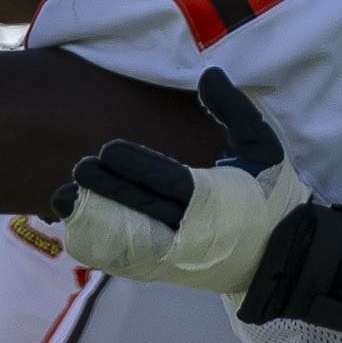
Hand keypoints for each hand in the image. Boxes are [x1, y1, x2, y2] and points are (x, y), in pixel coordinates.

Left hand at [54, 70, 310, 297]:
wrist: (281, 256)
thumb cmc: (268, 194)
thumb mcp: (261, 146)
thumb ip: (233, 110)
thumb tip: (209, 72)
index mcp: (215, 197)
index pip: (168, 181)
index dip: (135, 166)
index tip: (107, 150)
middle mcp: (191, 230)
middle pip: (141, 208)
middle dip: (107, 188)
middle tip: (79, 168)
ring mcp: (175, 254)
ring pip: (127, 238)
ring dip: (92, 219)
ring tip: (60, 199)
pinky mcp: (164, 270)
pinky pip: (126, 260)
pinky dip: (99, 246)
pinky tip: (73, 226)